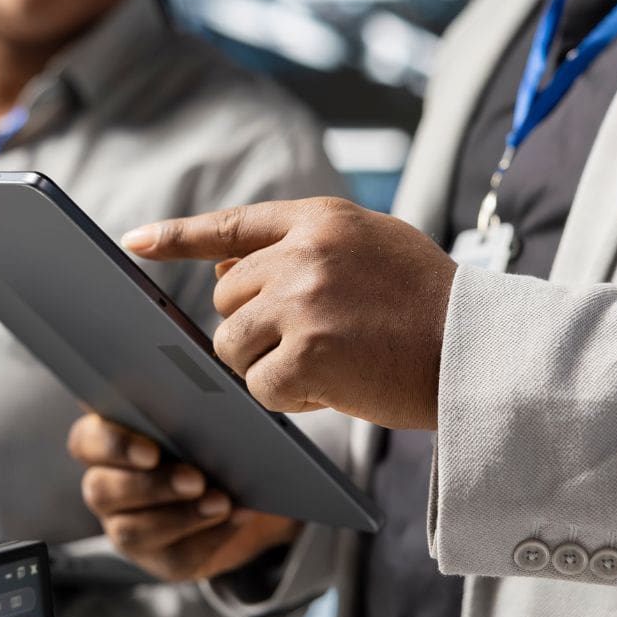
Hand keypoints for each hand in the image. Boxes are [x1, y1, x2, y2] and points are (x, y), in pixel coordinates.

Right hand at [67, 414, 299, 581]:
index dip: (112, 447)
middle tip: (194, 478)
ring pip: (132, 531)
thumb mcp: (198, 413)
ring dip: (180, 517)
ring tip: (220, 502)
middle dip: (151, 486)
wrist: (236, 482)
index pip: (86, 442)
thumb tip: (208, 394)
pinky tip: (236, 516)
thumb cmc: (207, 434)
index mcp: (106, 440)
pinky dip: (211, 536)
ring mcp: (126, 525)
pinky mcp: (159, 556)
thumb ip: (188, 402)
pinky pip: (175, 556)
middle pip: (103, 490)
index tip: (151, 451)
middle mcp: (107, 485)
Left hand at [123, 197, 454, 429]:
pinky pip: (259, 386)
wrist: (482, 350)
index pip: (232, 225)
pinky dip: (286, 398)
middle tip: (307, 343)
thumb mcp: (371, 247)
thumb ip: (304, 248)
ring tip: (324, 365)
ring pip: (234, 345)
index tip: (134, 241)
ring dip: (265, 366)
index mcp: (320, 218)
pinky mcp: (308, 354)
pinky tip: (331, 388)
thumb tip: (227, 269)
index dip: (178, 235)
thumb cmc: (429, 303)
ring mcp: (303, 302)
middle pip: (227, 298)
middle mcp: (305, 252)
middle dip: (252, 328)